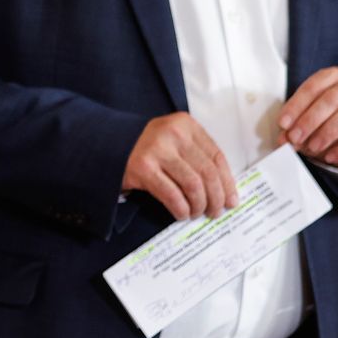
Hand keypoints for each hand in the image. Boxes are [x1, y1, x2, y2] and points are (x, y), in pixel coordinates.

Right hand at [121, 112, 236, 219]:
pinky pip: (172, 194)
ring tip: (197, 213)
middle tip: (215, 212)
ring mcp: (156, 150)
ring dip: (199, 205)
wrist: (107, 144)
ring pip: (193, 185)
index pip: (216, 156)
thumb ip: (196, 156)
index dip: (227, 182)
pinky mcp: (142, 168)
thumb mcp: (174, 140)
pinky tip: (181, 213)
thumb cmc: (146, 147)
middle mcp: (172, 133)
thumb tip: (225, 190)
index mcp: (185, 124)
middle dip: (216, 198)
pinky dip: (181, 208)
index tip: (231, 200)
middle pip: (207, 172)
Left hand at [280, 67, 337, 171]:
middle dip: (309, 120)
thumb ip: (297, 126)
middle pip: (332, 98)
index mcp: (334, 78)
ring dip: (327, 132)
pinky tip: (331, 156)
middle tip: (295, 138)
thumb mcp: (312, 122)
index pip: (313, 86)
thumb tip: (283, 138)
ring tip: (313, 147)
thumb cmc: (334, 122)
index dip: (296, 105)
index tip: (283, 123)